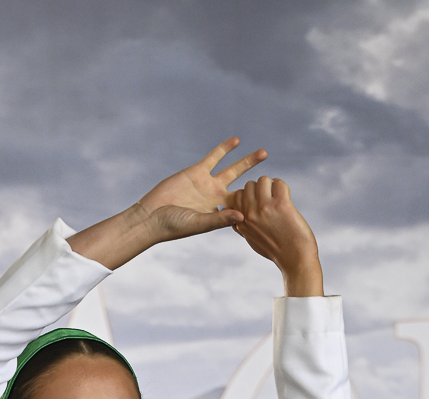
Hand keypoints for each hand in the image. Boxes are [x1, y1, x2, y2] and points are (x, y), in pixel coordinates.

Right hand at [69, 140, 267, 269]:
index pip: (243, 208)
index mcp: (220, 214)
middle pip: (243, 188)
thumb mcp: (199, 223)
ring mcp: (208, 183)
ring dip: (247, 162)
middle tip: (275, 177)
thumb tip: (243, 216)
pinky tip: (236, 141)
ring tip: (264, 154)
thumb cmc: (174, 226)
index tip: (273, 202)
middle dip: (259, 183)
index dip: (257, 205)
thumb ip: (220, 219)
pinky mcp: (197, 171)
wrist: (153, 215)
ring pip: (232, 170)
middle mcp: (217, 198)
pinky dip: (224, 149)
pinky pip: (214, 157)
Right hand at [227, 176, 323, 294]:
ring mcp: (264, 208)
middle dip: (261, 190)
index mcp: (241, 223)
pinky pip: (278, 183)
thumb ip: (244, 226)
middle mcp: (250, 214)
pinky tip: (287, 199)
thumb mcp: (253, 240)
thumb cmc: (277, 251)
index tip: (261, 205)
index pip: (238, 196)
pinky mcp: (280, 205)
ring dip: (272, 186)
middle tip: (272, 201)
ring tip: (280, 199)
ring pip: (263, 180)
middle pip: (250, 185)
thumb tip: (239, 214)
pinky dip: (283, 188)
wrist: (296, 261)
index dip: (250, 197)